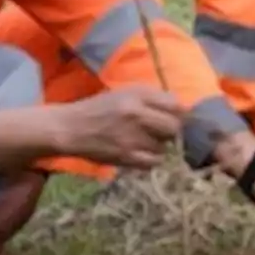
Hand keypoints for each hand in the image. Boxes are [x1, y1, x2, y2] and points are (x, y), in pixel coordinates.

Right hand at [53, 87, 183, 170]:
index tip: (175, 118)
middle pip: (174, 127)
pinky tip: (141, 153)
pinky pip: (154, 162)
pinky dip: (151, 159)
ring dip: (159, 146)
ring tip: (145, 141)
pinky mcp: (126, 157)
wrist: (72, 128)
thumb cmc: (100, 108)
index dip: (179, 113)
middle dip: (171, 131)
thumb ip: (152, 98)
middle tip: (162, 132)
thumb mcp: (125, 93)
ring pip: (165, 146)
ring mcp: (132, 137)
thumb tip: (182, 109)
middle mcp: (137, 114)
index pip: (175, 105)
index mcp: (137, 94)